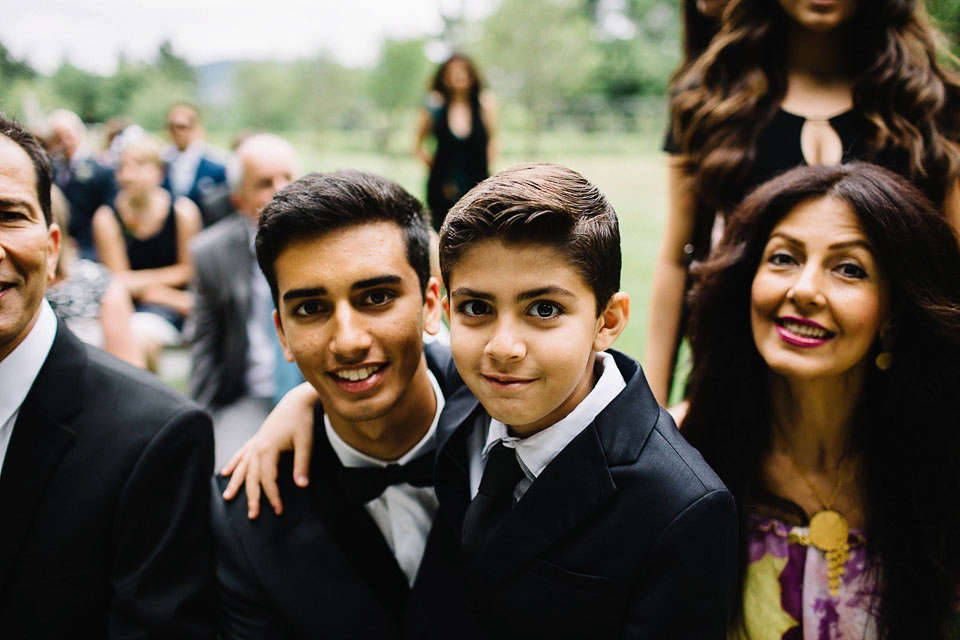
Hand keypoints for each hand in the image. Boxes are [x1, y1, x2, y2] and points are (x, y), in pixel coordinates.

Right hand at [220, 382, 319, 517]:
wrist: (296, 401)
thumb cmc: (302, 421)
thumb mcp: (306, 443)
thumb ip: (302, 465)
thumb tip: (302, 486)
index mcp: (268, 449)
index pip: (268, 479)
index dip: (273, 496)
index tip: (278, 510)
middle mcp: (257, 446)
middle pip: (251, 477)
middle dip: (252, 497)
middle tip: (252, 515)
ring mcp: (255, 442)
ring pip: (242, 466)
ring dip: (236, 483)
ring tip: (228, 498)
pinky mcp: (257, 438)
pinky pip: (241, 454)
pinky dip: (233, 463)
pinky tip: (225, 473)